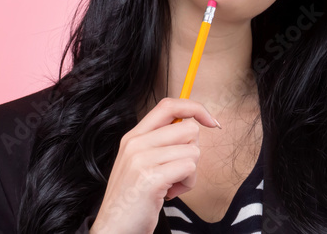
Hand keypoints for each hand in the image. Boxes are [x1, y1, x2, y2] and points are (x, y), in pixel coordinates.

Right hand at [89, 97, 220, 233]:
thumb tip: (192, 127)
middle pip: (188, 129)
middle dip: (192, 152)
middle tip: (177, 171)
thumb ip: (160, 143)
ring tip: (172, 185)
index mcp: (133, 136)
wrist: (115, 228)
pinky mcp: (151, 178)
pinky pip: (189, 167)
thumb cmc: (133, 199)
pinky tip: (171, 193)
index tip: (211, 121)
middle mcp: (136, 143)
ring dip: (191, 173)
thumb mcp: (140, 163)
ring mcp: (141, 159)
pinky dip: (188, 183)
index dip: (195, 108)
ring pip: (193, 150)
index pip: (169, 105)